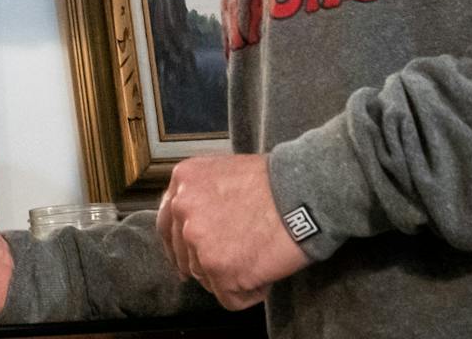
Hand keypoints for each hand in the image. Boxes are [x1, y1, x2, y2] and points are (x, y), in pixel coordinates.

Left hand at [155, 154, 307, 308]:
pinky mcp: (219, 268)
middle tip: (236, 263)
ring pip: (205, 278)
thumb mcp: (223, 173)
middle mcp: (182, 208)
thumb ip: (201, 196)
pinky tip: (266, 273)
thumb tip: (193, 225)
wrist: (304, 192)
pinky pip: (229, 298)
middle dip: (209, 264)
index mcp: (183, 181)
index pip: (168, 225)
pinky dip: (250, 293)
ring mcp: (198, 240)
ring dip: (231, 277)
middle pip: (185, 255)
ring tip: (259, 258)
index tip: (186, 261)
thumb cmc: (276, 183)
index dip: (179, 247)